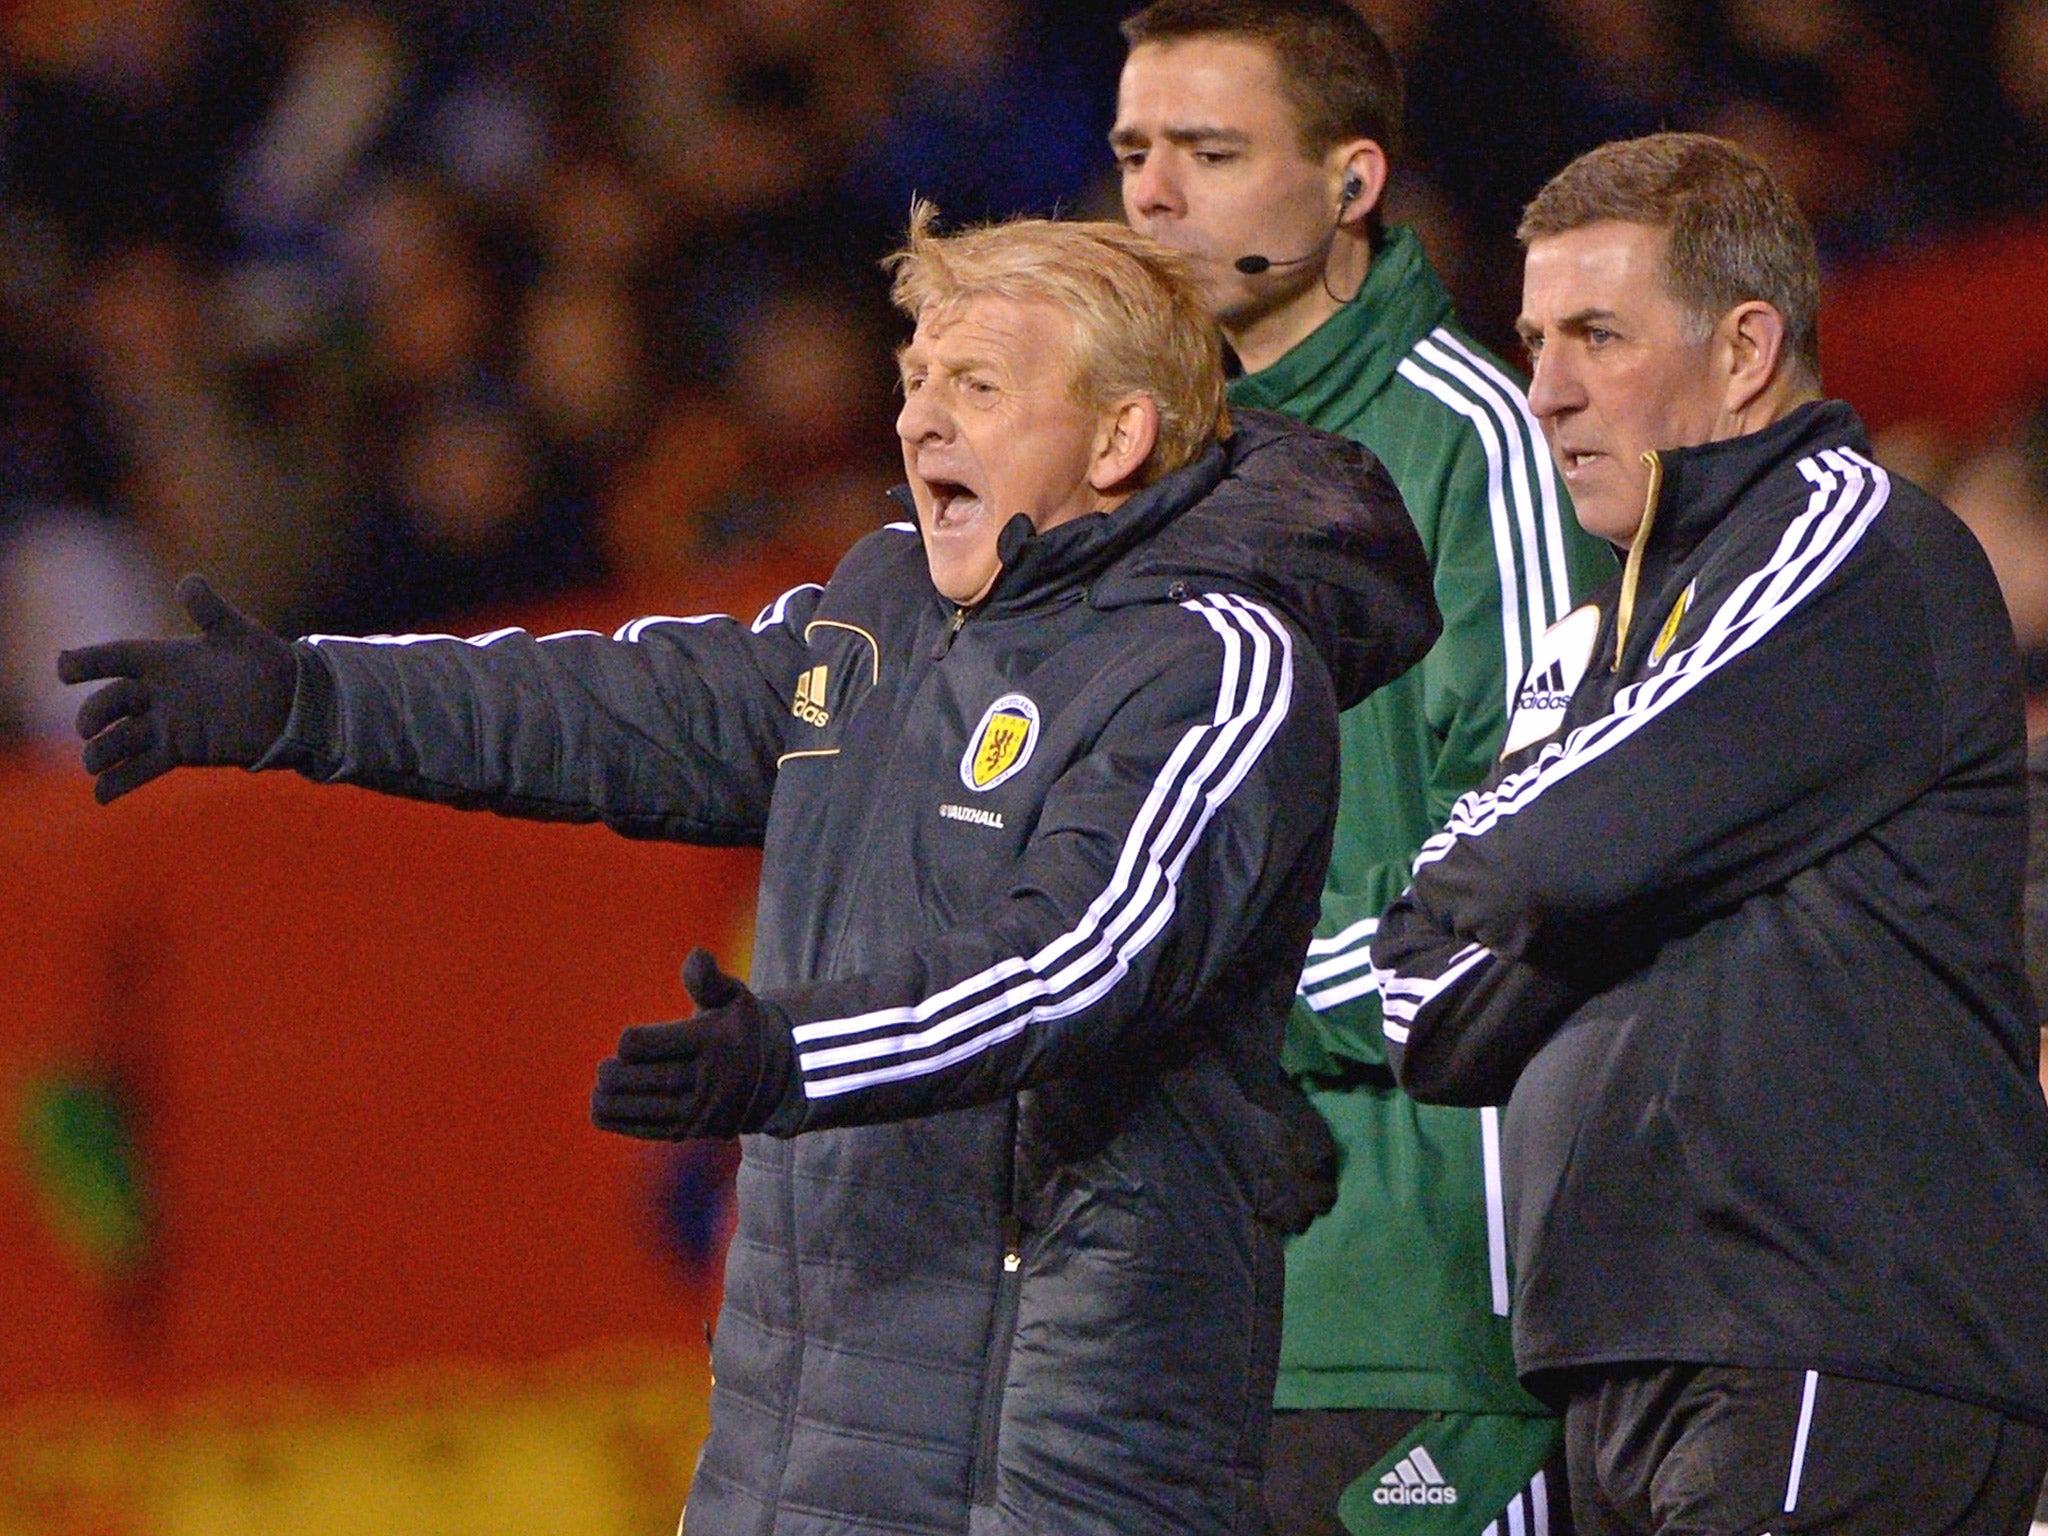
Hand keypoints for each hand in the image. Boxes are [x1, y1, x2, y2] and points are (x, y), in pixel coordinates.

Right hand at [57, 575, 296, 803]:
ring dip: (102, 752)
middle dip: (95, 714)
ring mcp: (165, 724)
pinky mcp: (180, 751)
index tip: (65, 668)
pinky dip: (120, 781)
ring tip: (92, 764)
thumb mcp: (237, 633)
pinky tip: (102, 795)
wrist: (293, 701)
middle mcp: (156, 692)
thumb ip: (210, 610)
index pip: (115, 658)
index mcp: (161, 659)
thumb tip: (189, 581)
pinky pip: (142, 768)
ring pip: (121, 739)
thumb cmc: (264, 661)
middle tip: (89, 727)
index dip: (88, 662)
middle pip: (111, 703)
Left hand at [591, 949, 798, 1139]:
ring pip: (627, 1106)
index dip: (629, 1041)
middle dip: (609, 1070)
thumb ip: (708, 978)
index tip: (635, 1040)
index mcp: (710, 1041)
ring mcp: (696, 1112)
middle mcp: (704, 1080)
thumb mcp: (733, 997)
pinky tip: (607, 1102)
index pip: (638, 1044)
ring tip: (608, 1082)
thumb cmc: (738, 1027)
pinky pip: (635, 1129)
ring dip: (606, 1094)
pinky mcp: (687, 1132)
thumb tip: (696, 954)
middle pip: (627, 1078)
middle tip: (611, 1065)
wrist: (770, 1080)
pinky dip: (613, 1116)